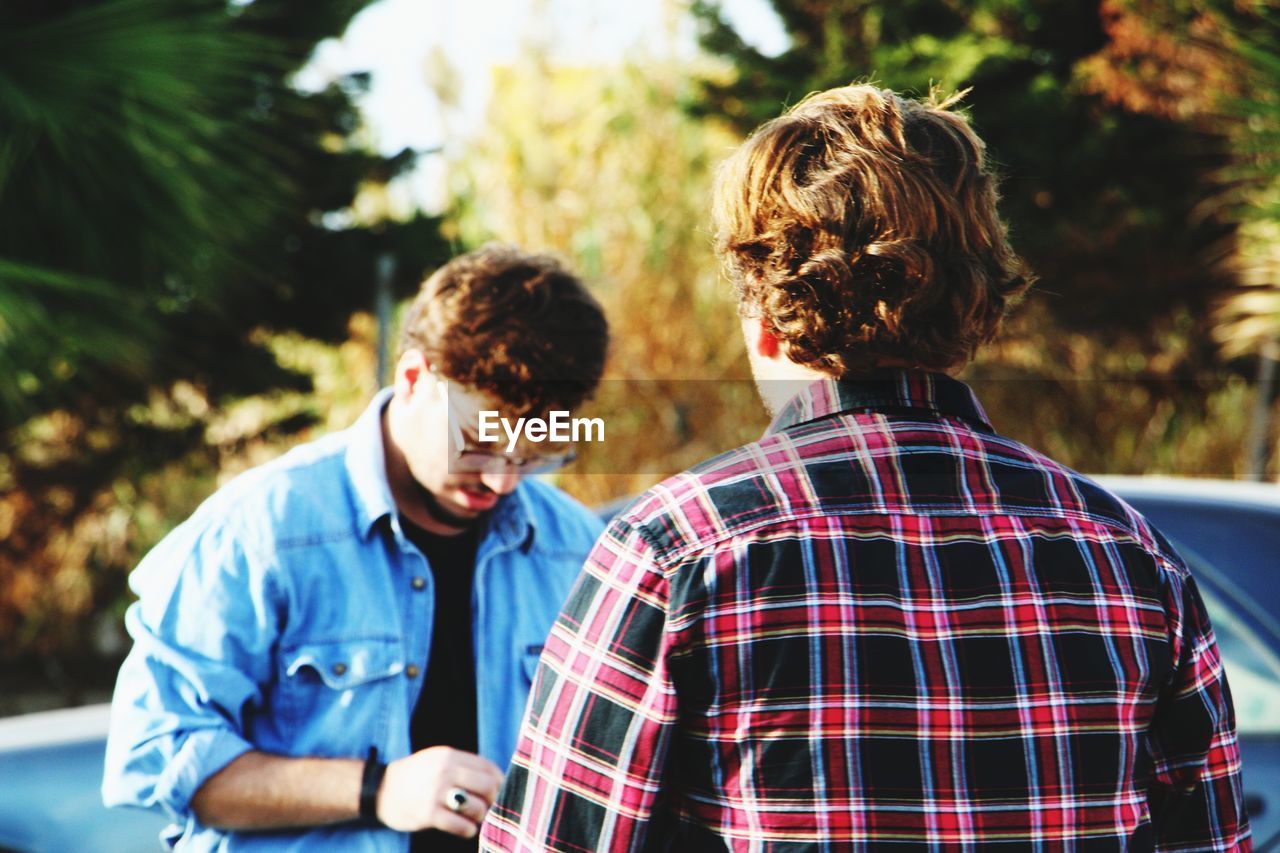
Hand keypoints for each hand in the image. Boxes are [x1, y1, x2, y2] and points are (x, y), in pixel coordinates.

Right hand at [376, 746, 504, 836]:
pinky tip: (466, 829)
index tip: (500, 791)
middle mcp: (444, 771)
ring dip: (480, 817)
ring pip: (477, 807)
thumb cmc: (415, 776)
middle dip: (493, 800)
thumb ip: (463, 765)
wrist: (379, 789)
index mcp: (448, 756)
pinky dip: (468, 830)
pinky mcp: (427, 813)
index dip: (500, 781)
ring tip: (473, 819)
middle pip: (487, 786)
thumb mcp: (437, 760)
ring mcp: (435, 792)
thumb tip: (496, 780)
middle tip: (488, 808)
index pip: (488, 767)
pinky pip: (460, 825)